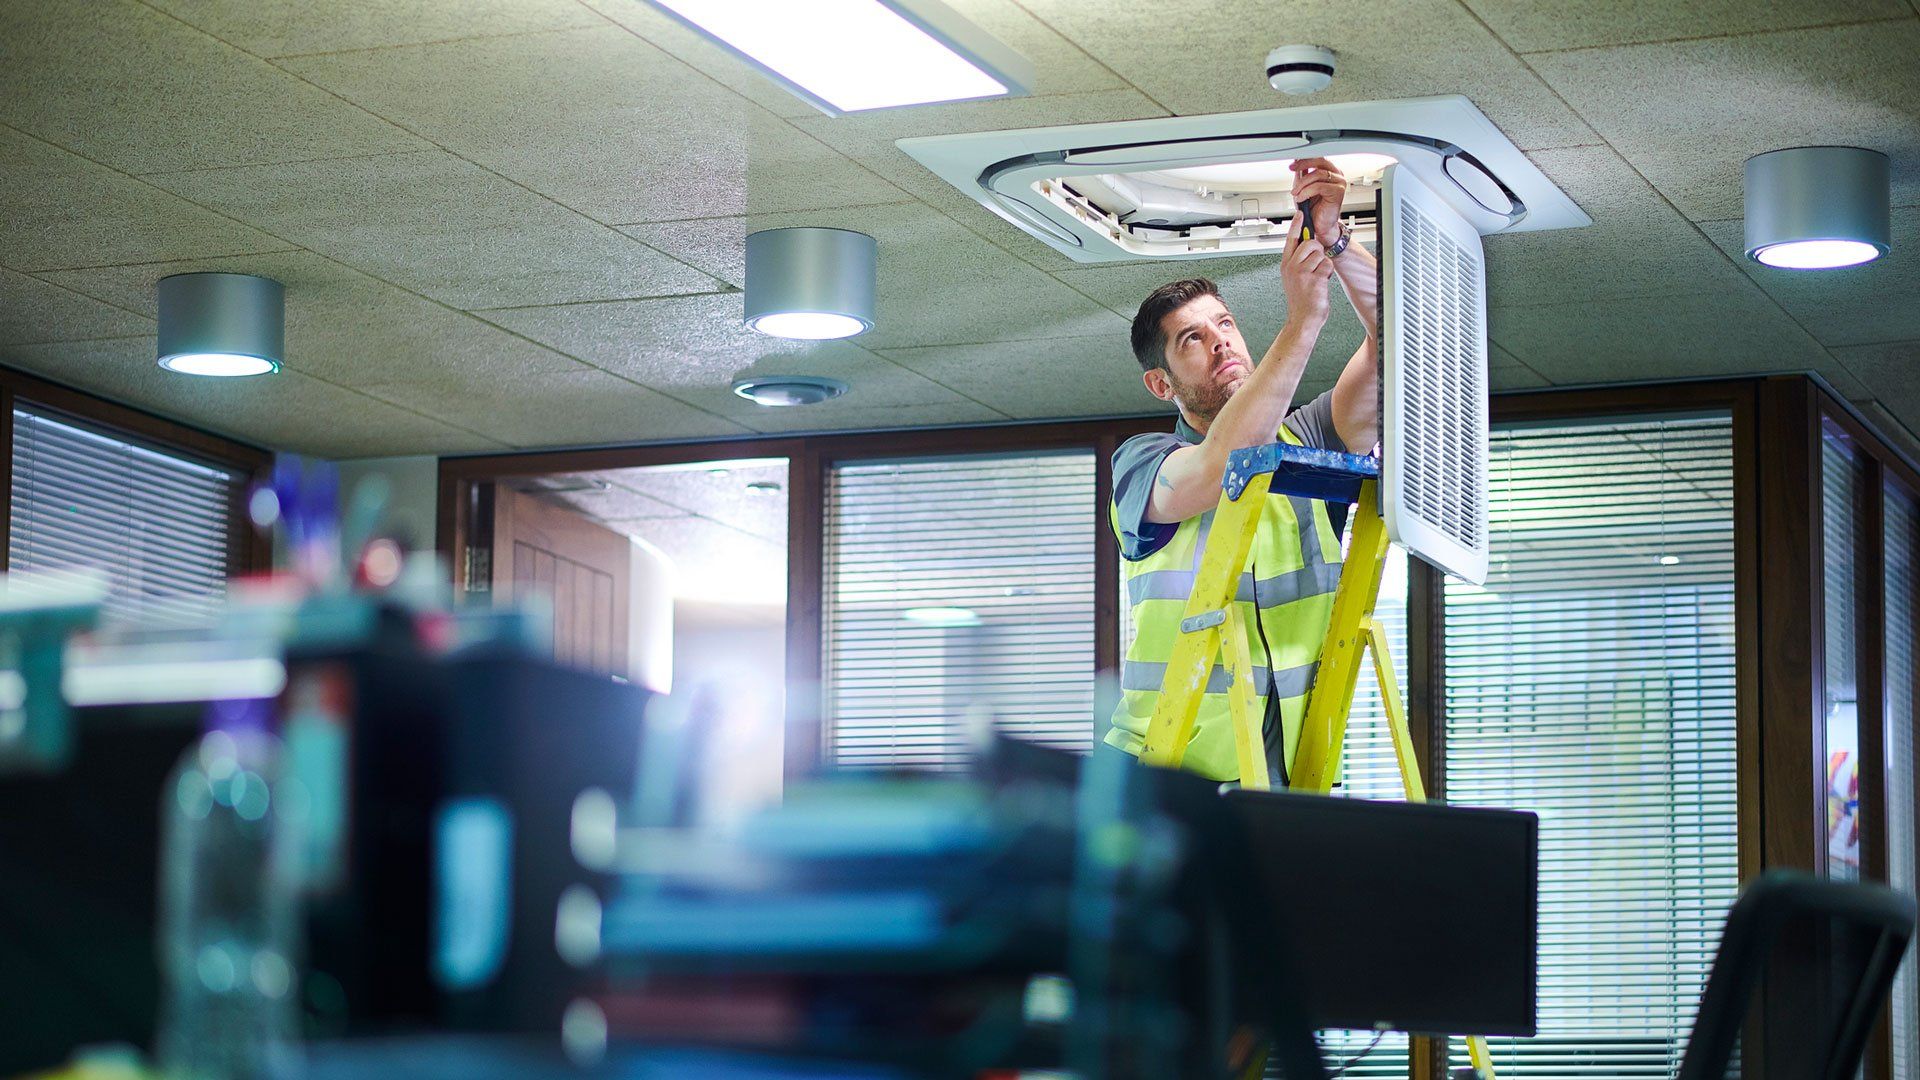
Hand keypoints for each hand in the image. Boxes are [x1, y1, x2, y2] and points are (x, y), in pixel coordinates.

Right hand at [1281, 210, 1333, 328]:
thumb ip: (1298, 261)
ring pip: (1320, 254)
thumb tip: (1309, 244)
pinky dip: (1328, 273)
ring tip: (1317, 277)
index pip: (1291, 239)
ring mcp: (1302, 273)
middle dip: (1318, 250)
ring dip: (1323, 264)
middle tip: (1315, 264)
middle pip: (1310, 243)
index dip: (1296, 225)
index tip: (1300, 214)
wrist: (1303, 319)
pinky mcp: (1314, 279)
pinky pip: (1327, 265)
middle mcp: (1292, 267)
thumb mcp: (1293, 278)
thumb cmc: (1301, 300)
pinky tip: (1322, 282)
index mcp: (1286, 265)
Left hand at [1291, 157, 1348, 244]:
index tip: (1292, 164)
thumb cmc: (1313, 209)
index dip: (1304, 158)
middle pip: (1320, 161)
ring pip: (1318, 174)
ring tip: (1296, 193)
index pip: (1318, 157)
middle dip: (1303, 164)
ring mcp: (1339, 182)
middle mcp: (1336, 174)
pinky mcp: (1338, 192)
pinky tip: (1301, 198)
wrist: (1320, 225)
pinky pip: (1319, 186)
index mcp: (1329, 171)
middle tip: (1293, 170)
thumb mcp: (1302, 188)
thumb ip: (1301, 175)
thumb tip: (1295, 163)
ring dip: (1302, 183)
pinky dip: (1306, 192)